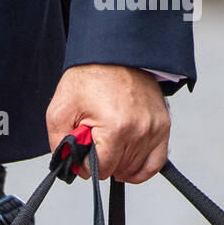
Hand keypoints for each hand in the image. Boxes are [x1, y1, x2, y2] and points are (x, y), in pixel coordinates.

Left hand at [46, 64, 169, 183]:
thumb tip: (73, 167)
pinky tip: (128, 167)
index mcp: (116, 129)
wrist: (115, 54)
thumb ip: (60, 146)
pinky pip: (156, 163)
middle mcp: (140, 130)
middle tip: (95, 141)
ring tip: (109, 143)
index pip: (101, 171)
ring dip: (119, 164)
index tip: (82, 150)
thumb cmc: (89, 78)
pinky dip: (141, 170)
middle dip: (102, 161)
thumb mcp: (60, 112)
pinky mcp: (163, 126)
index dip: (86, 165)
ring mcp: (154, 129)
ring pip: (134, 169)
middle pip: (117, 170)